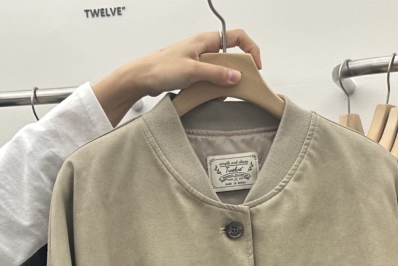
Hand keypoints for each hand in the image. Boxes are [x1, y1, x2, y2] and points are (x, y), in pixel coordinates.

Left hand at [93, 30, 261, 125]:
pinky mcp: (194, 73)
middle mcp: (205, 48)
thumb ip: (216, 73)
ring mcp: (199, 61)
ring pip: (222, 69)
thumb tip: (237, 76)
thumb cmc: (161, 69)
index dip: (251, 49)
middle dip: (239, 70)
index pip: (238, 37)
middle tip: (242, 84)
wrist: (142, 78)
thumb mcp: (192, 71)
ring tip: (221, 92)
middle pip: (232, 55)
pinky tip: (209, 96)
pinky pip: (211, 79)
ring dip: (225, 81)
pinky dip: (214, 88)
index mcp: (206, 40)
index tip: (255, 66)